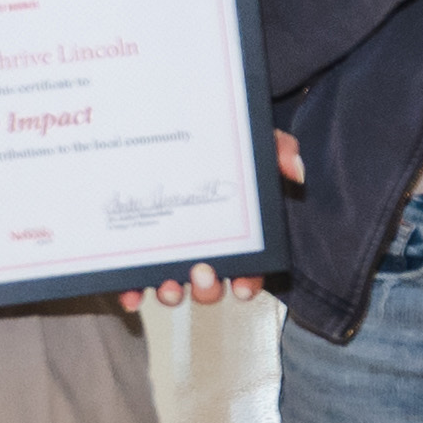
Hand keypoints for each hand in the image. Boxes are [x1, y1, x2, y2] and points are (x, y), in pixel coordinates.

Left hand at [116, 144, 308, 314]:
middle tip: (204, 273)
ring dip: (172, 294)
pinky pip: (134, 278)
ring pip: (174, 287)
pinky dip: (131, 291)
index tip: (243, 287)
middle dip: (208, 289)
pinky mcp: (138, 248)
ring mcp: (169, 251)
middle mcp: (202, 247)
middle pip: (210, 284)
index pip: (247, 268)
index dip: (247, 283)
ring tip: (169, 286)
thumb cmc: (219, 144)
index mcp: (234, 234)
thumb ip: (278, 149)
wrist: (170, 128)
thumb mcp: (253, 142)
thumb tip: (294, 171)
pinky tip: (129, 294)